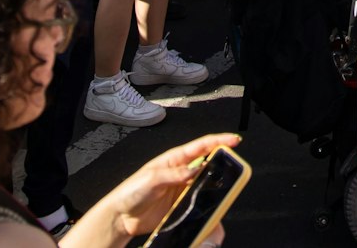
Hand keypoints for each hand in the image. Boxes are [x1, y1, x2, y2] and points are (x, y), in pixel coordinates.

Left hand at [87, 134, 242, 240]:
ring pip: (206, 184)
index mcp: (174, 159)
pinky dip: (208, 203)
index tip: (234, 140)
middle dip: (223, 162)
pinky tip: (212, 204)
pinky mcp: (182, 205)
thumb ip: (174, 174)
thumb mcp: (151, 178)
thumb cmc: (131, 191)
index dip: (218, 141)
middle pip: (208, 164)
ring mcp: (183, 189)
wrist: (121, 217)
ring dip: (216, 185)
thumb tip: (195, 169)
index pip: (201, 146)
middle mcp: (182, 173)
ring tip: (227, 185)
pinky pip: (199, 202)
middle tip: (235, 164)